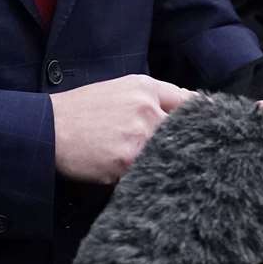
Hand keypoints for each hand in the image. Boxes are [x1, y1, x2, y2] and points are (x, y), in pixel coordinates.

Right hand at [50, 74, 192, 183]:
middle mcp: (146, 108)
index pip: (192, 102)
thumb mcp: (119, 89)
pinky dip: (146, 176)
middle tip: (191, 156)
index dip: (205, 119)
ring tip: (156, 169)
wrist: (48, 130)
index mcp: (146, 87)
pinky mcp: (126, 161)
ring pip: (170, 153)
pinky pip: (148, 172)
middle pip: (187, 130)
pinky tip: (136, 175)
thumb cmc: (82, 110)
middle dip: (188, 144)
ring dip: (167, 162)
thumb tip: (190, 109)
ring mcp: (138, 135)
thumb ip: (153, 97)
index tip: (214, 132)